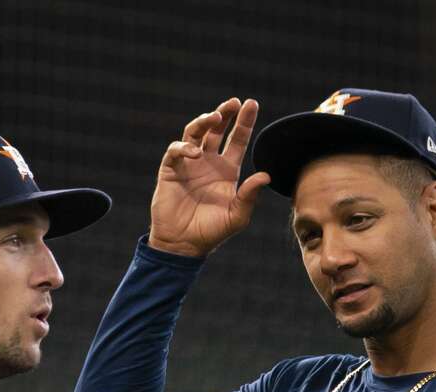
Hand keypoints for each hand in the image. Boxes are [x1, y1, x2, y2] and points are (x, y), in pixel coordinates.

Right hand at [148, 97, 270, 258]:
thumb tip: (265, 175)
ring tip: (215, 116)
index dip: (244, 122)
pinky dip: (184, 147)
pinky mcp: (170, 170)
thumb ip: (249, 195)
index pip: (237, 139)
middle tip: (234, 102)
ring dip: (204, 121)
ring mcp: (188, 164)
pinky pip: (176, 150)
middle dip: (225, 113)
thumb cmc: (211, 232)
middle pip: (216, 129)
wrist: (183, 245)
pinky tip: (195, 151)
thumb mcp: (237, 216)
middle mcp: (208, 162)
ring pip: (195, 133)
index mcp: (226, 170)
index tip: (252, 104)